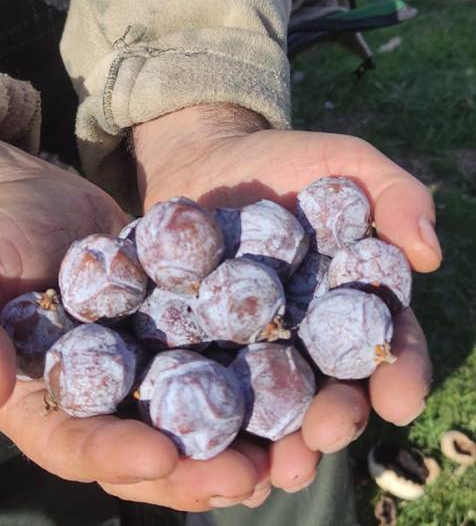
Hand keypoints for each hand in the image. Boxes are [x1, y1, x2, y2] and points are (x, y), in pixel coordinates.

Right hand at [0, 127, 270, 509]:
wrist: (29, 190)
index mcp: (35, 401)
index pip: (72, 445)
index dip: (115, 456)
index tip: (162, 455)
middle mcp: (90, 402)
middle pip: (142, 454)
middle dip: (194, 471)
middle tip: (248, 474)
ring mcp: (135, 375)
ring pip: (188, 426)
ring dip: (238, 445)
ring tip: (291, 454)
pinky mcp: (170, 342)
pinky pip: (212, 371)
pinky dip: (254, 387)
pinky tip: (302, 389)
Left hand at [132, 105, 436, 489]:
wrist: (201, 158)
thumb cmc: (282, 160)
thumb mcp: (343, 162)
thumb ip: (393, 195)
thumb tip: (428, 257)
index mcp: (354, 305)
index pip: (387, 346)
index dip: (398, 374)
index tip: (397, 399)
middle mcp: (308, 338)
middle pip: (328, 390)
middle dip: (333, 420)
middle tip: (323, 439)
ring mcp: (252, 347)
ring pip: (270, 405)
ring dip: (275, 442)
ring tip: (272, 469)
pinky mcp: (198, 347)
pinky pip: (207, 387)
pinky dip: (210, 418)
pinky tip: (207, 445)